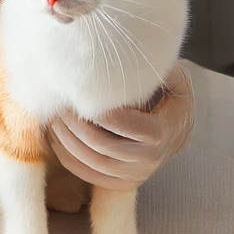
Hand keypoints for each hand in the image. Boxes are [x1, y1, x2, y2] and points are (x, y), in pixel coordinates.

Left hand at [48, 65, 193, 190]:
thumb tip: (124, 51)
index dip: (94, 108)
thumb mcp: (173, 77)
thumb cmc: (171, 95)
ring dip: (65, 139)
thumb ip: (153, 68)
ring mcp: (133, 174)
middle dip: (74, 123)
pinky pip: (87, 174)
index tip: (76, 90)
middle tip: (59, 102)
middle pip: (99, 144)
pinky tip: (56, 135)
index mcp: (160, 132)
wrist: (179, 129)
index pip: (119, 123)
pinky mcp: (120, 183)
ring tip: (54, 116)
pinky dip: (67, 156)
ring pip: (90, 162)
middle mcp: (148, 160)